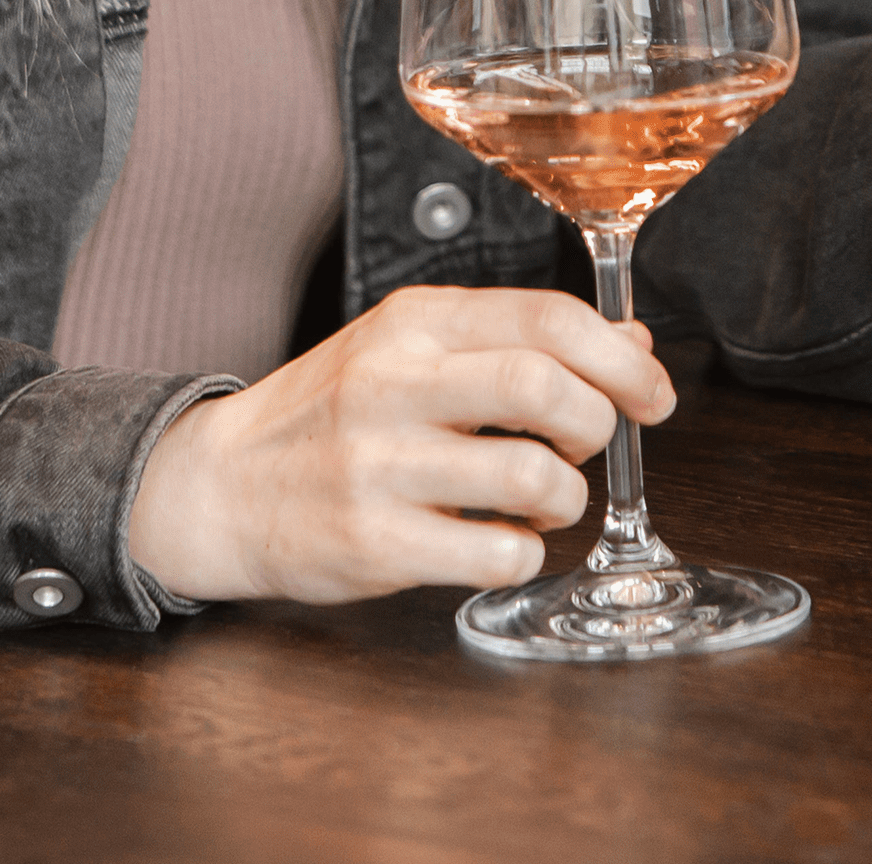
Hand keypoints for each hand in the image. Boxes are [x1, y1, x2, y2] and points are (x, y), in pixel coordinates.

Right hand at [126, 286, 673, 603]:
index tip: (653, 393)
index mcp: (416, 323)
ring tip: (550, 498)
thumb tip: (632, 342)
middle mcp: (395, 384)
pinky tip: (508, 541)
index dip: (620, 359)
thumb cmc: (333, 413)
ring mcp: (378, 466)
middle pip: (543, 387)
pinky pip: (493, 552)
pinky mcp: (371, 543)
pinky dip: (526, 552)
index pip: (546, 319)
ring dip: (567, 496)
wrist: (218, 485)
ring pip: (530, 475)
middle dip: (598, 422)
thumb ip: (520, 339)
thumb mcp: (416, 349)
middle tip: (595, 445)